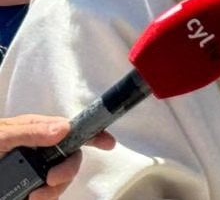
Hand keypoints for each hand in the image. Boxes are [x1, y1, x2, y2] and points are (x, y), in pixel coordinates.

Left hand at [0, 115, 114, 198]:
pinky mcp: (26, 191)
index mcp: (35, 132)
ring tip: (34, 198)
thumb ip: (29, 131)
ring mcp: (32, 173)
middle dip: (67, 171)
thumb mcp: (1, 135)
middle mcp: (38, 152)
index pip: (71, 129)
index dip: (93, 134)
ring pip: (59, 183)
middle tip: (51, 181)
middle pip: (70, 159)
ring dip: (53, 192)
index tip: (108, 144)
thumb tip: (63, 128)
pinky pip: (46, 197)